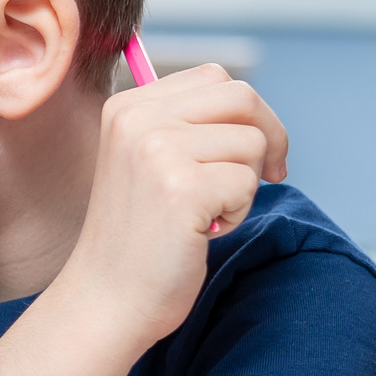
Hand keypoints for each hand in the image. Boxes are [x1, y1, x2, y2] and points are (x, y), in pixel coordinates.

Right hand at [63, 64, 288, 345]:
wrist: (107, 298)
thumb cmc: (138, 237)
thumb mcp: (149, 161)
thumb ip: (186, 126)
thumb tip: (257, 113)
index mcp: (127, 106)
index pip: (214, 77)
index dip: (247, 113)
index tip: (251, 152)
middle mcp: (137, 119)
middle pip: (241, 96)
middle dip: (268, 136)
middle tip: (267, 176)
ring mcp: (156, 150)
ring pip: (251, 141)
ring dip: (246, 183)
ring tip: (208, 213)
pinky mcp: (181, 188)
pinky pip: (247, 182)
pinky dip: (238, 213)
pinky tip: (203, 231)